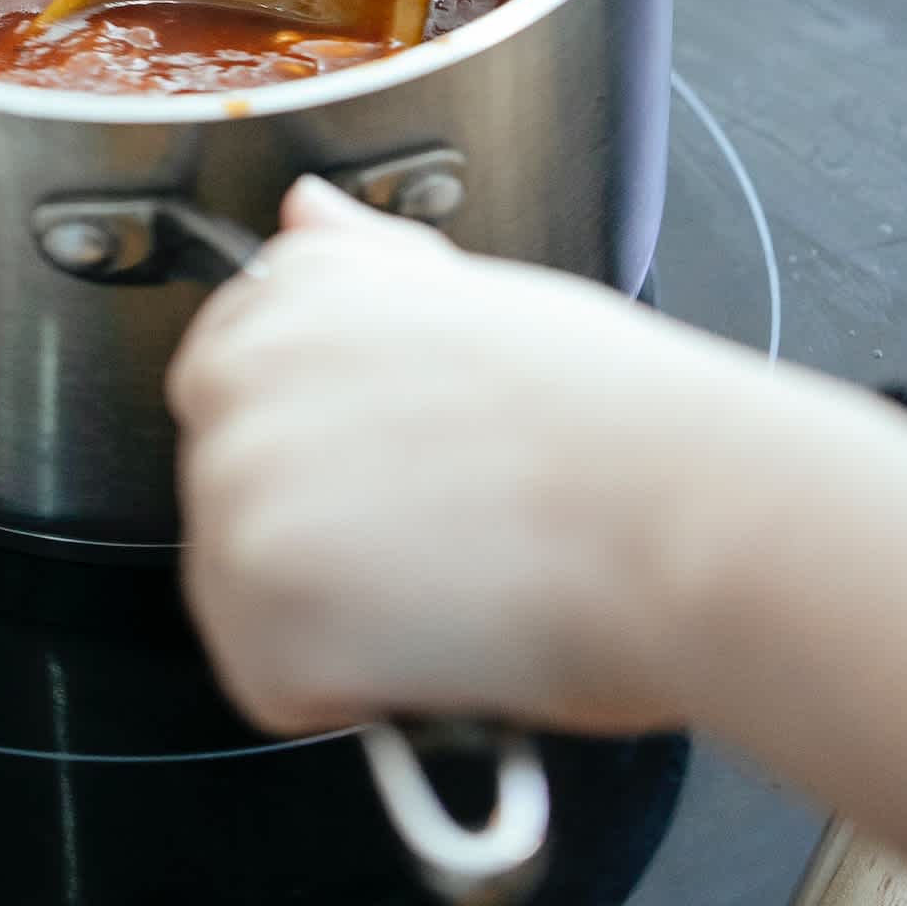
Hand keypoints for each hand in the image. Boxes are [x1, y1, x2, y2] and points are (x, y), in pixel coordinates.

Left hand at [167, 179, 743, 736]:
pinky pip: (276, 686)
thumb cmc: (609, 416)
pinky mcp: (257, 623)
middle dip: (319, 528)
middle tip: (443, 528)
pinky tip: (436, 639)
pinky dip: (347, 693)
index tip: (390, 465)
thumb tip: (302, 211)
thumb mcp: (475, 294)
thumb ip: (365, 264)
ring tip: (453, 579)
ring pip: (246, 594)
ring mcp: (236, 502)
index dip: (320, 440)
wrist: (674, 510)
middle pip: (233, 491)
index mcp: (292, 290)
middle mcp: (240, 380)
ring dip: (333, 615)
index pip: (232, 377)